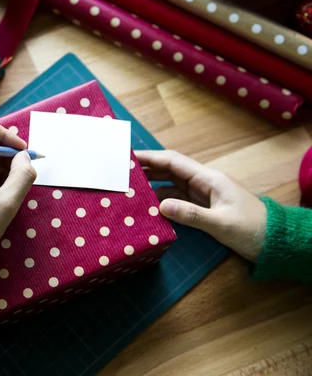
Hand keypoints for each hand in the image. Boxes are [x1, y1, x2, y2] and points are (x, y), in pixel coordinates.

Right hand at [135, 150, 266, 261]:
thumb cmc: (253, 229)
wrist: (276, 242)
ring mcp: (203, 195)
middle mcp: (204, 183)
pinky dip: (161, 200)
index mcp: (209, 179)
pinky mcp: (203, 208)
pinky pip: (177, 199)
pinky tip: (148, 205)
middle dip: (146, 169)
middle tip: (121, 171)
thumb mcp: (222, 224)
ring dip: (152, 185)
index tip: (129, 156)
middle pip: (169, 170)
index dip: (151, 157)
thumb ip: (192, 214)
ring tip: (129, 187)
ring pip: (171, 185)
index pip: (174, 162)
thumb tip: (162, 206)